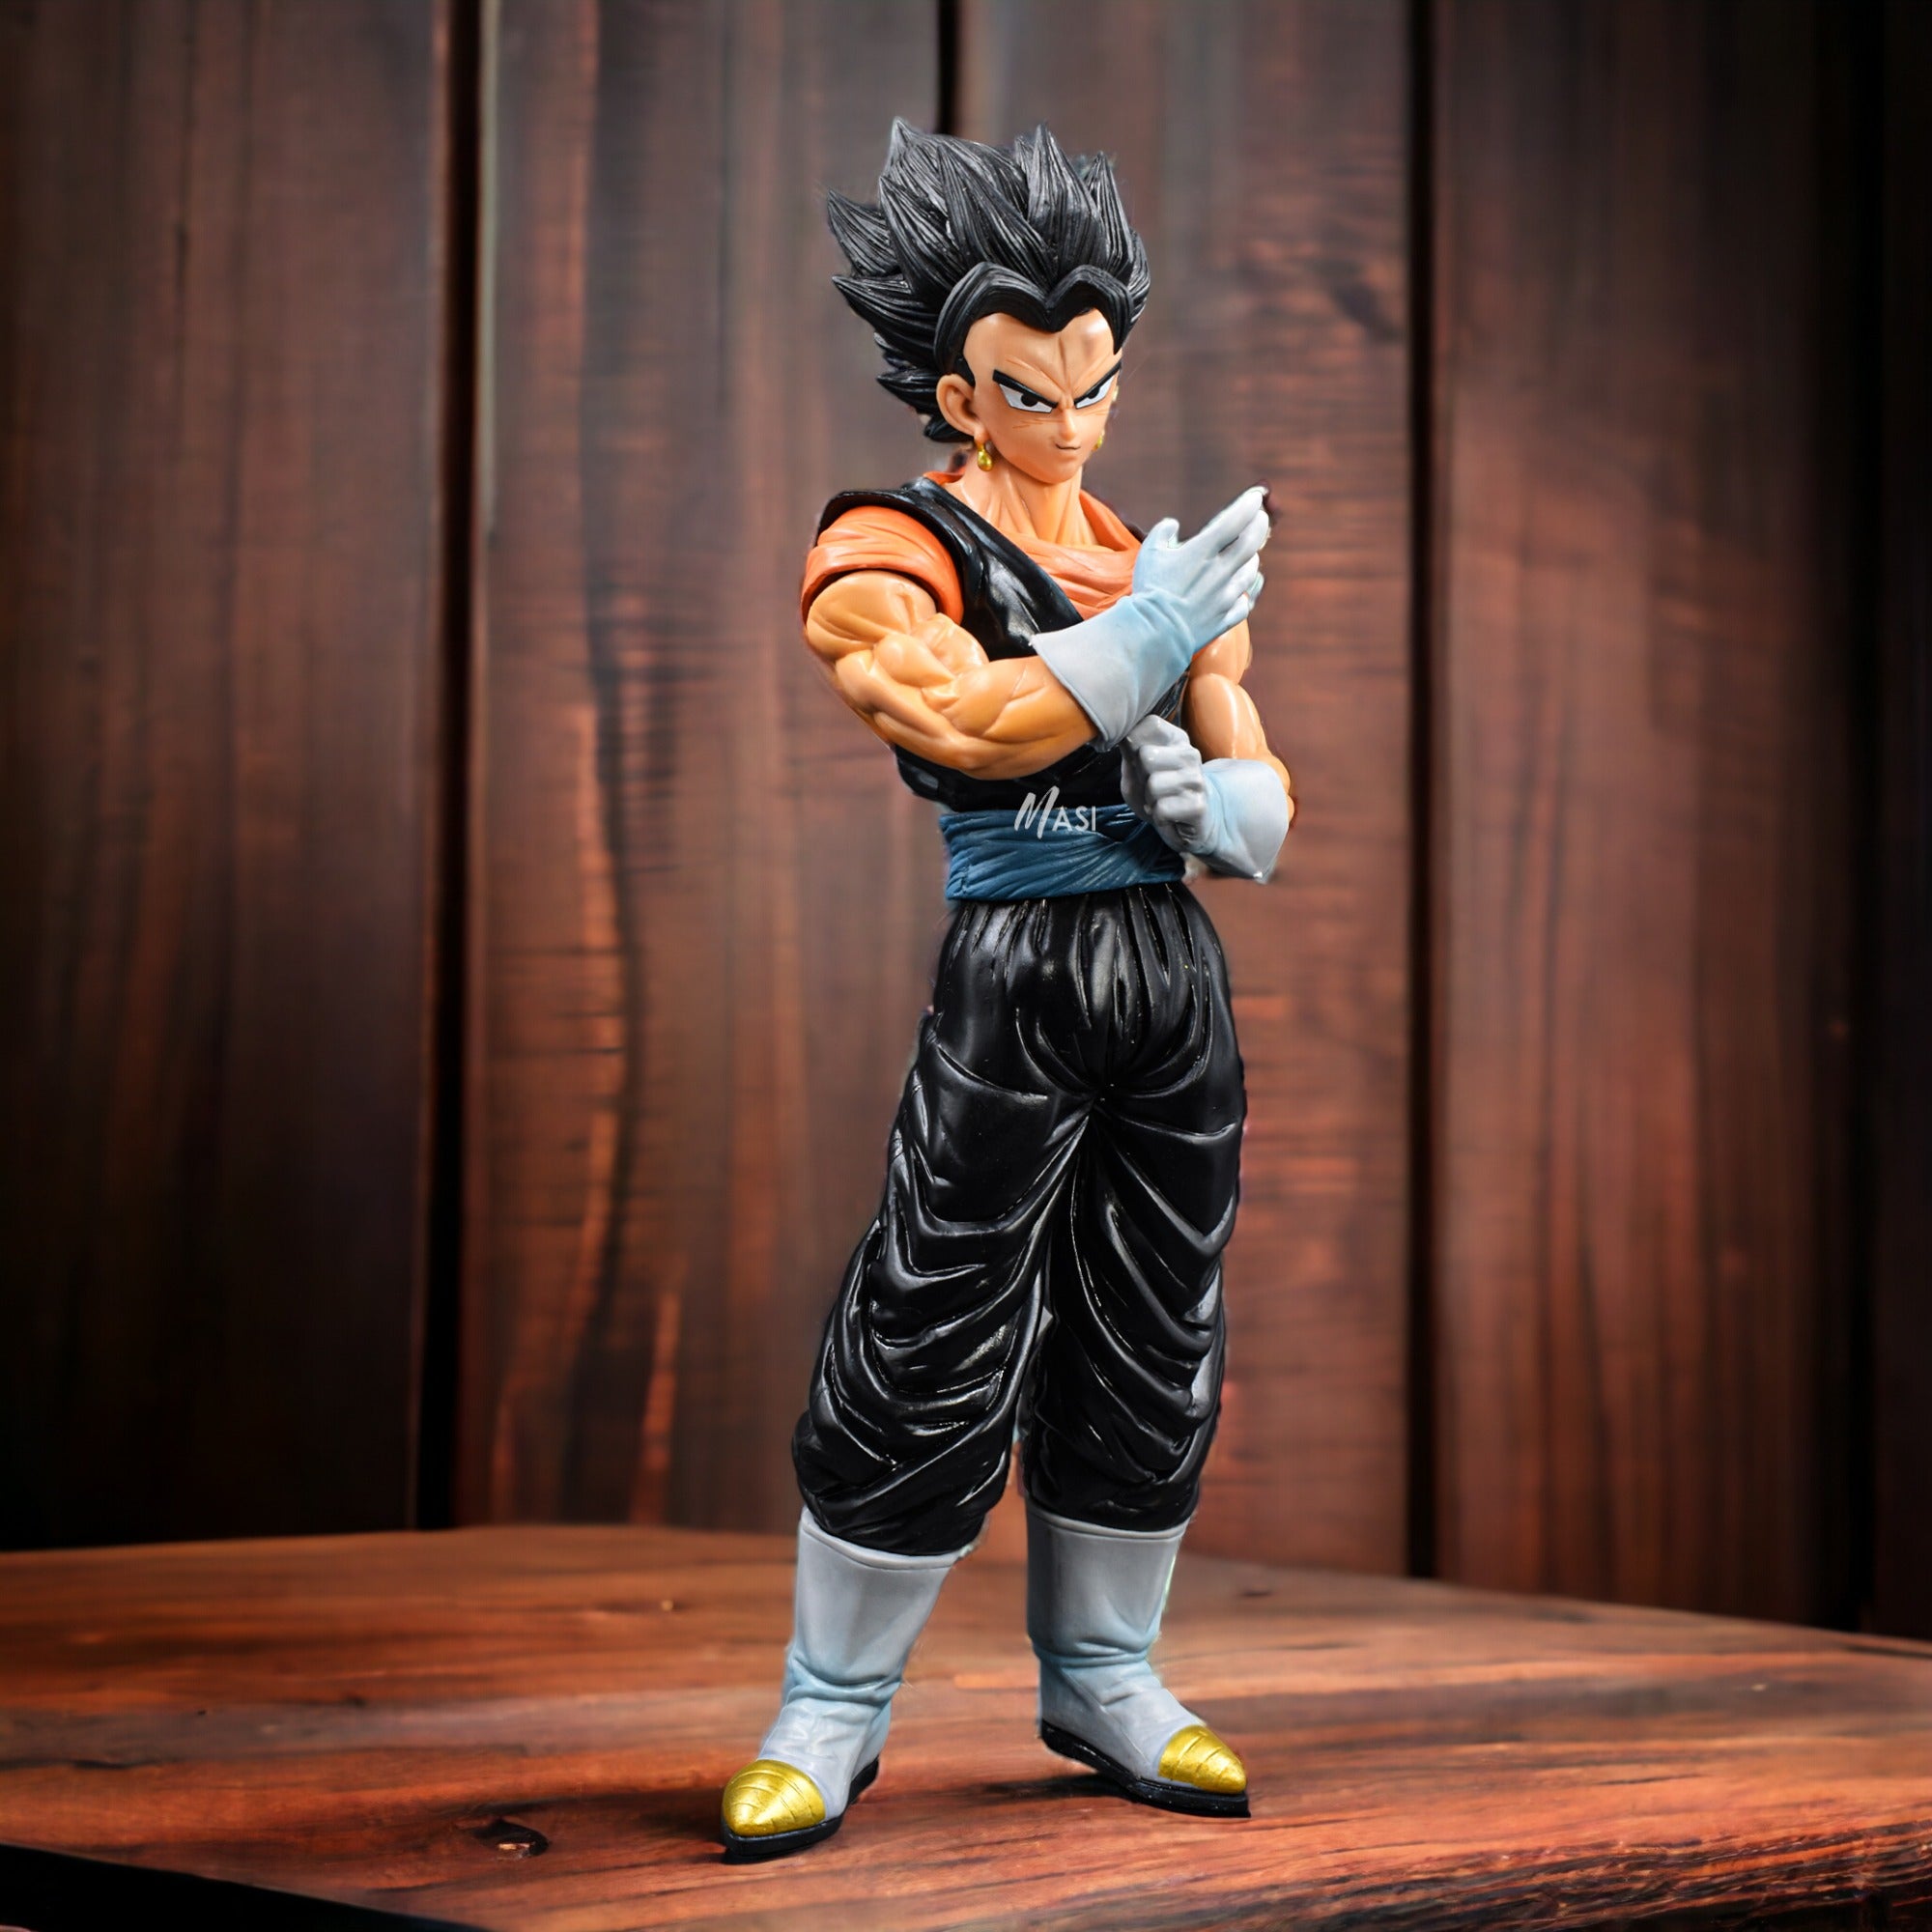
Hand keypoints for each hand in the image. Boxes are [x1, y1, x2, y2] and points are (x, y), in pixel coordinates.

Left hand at [1122, 715, 1218, 853]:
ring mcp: (1196, 779)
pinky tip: (1169, 815)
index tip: (1138, 761)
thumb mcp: (1137, 768)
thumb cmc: (1161, 792)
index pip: (1148, 724)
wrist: (1192, 822)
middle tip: (1151, 786)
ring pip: (1153, 785)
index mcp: (1176, 739)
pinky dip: (1158, 817)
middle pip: (1146, 756)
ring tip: (1160, 801)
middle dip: (1141, 776)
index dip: (1133, 744)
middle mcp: (1190, 754)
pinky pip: (1162, 809)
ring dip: (1150, 799)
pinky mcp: (1198, 806)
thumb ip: (1129, 751)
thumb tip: (1120, 733)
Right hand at [1129, 485, 1269, 658]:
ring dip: (1251, 558)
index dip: (1249, 505)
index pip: (1235, 520)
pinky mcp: (1225, 618)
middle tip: (1260, 517)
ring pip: (1251, 571)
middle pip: (1252, 542)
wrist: (1155, 632)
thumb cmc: (1151, 590)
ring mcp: (1226, 596)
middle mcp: (1221, 571)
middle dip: (1259, 525)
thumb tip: (1173, 525)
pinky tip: (1241, 591)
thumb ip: (1163, 532)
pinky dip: (1245, 593)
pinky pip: (1244, 603)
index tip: (1256, 497)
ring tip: (1249, 552)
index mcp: (1203, 550)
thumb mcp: (1149, 552)